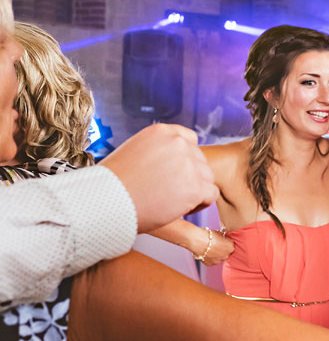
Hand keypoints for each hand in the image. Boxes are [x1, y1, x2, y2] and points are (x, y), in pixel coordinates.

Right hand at [102, 124, 217, 232]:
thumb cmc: (113, 184)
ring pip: (206, 178)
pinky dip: (200, 204)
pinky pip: (211, 194)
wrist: (105, 202)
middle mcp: (178, 143)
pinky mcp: (196, 186)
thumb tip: (174, 160)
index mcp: (162, 131)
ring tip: (170, 201)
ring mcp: (189, 164)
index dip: (183, 160)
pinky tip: (181, 209)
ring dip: (194, 190)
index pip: (188, 140)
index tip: (170, 174)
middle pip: (199, 161)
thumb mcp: (133, 151)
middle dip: (188, 176)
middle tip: (167, 192)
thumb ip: (157, 150)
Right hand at [200, 230, 234, 266]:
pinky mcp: (210, 264)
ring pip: (219, 258)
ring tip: (209, 249)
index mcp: (231, 247)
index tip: (221, 241)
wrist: (197, 241)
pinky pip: (212, 261)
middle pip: (226, 253)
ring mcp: (218, 261)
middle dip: (222, 250)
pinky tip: (205, 253)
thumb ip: (223, 238)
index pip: (230, 245)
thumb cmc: (209, 235)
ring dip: (216, 255)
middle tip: (215, 245)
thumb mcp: (219, 233)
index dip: (225, 243)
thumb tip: (223, 238)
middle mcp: (226, 256)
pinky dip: (209, 258)